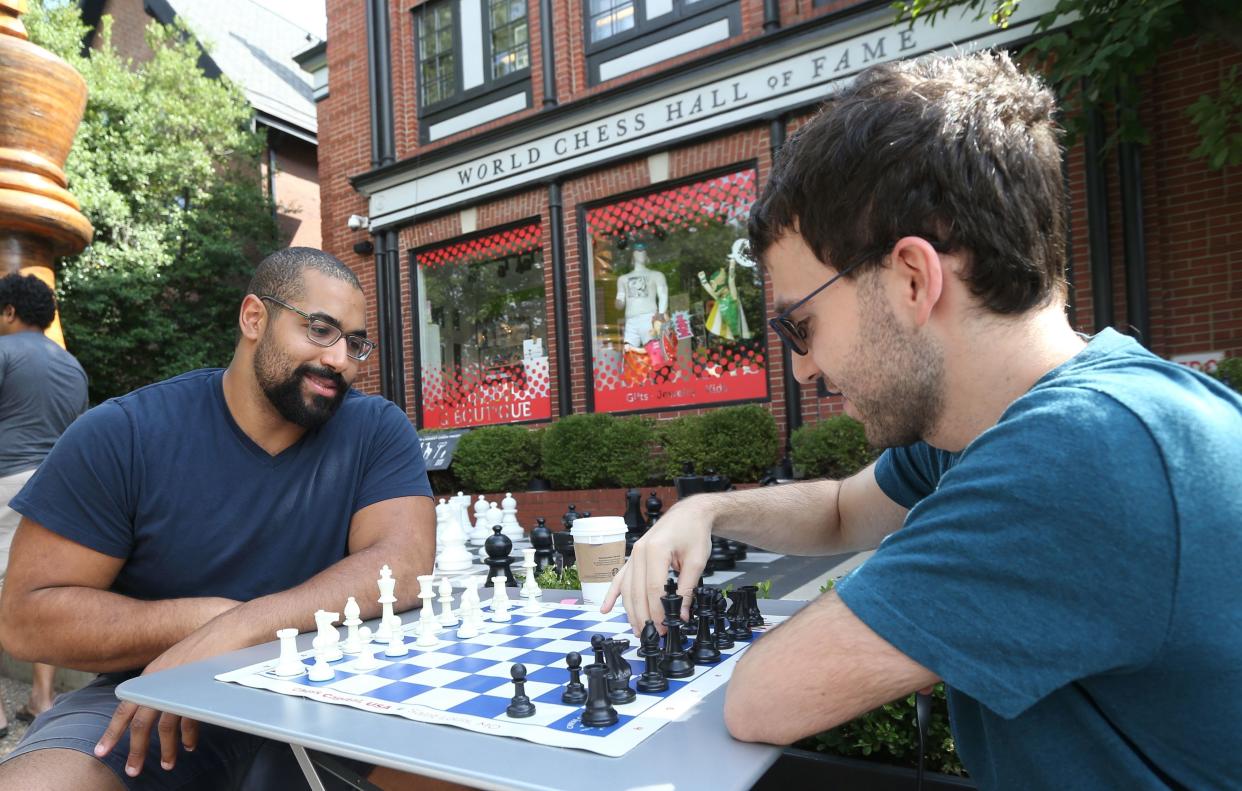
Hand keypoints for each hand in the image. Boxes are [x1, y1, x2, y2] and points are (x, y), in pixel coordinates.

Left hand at [95, 602, 242, 776]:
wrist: (232, 629)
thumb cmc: (209, 643)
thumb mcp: (180, 663)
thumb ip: (168, 681)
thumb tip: (163, 701)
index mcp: (151, 675)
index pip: (125, 707)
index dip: (113, 731)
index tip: (101, 751)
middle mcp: (159, 682)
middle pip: (140, 723)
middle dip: (135, 750)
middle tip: (132, 770)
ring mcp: (177, 686)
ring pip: (164, 726)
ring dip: (166, 749)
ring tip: (167, 764)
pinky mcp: (196, 691)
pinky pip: (188, 720)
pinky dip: (188, 735)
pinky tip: (189, 745)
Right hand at [600, 497, 712, 634]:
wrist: (689, 514)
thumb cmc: (693, 532)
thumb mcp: (696, 561)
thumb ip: (687, 589)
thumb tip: (682, 614)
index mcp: (655, 550)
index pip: (654, 588)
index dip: (658, 611)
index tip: (666, 626)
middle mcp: (639, 552)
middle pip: (637, 591)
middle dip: (644, 616)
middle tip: (654, 634)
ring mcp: (634, 554)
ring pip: (627, 589)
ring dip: (631, 611)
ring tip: (638, 630)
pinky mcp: (633, 557)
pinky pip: (620, 578)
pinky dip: (612, 594)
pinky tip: (605, 608)